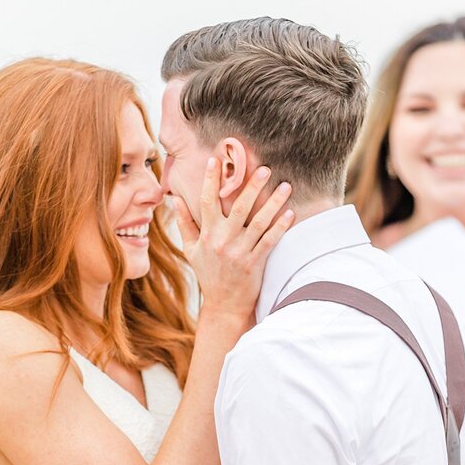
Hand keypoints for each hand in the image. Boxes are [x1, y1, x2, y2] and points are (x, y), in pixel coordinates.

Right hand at [173, 158, 293, 322]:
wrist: (223, 305)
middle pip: (238, 207)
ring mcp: (239, 252)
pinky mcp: (254, 263)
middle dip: (252, 186)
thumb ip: (185, 224)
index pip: (207, 201)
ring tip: (285, 185)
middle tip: (265, 168)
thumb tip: (174, 200)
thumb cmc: (208, 275)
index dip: (211, 180)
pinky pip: (269, 240)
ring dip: (273, 203)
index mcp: (207, 234)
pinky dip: (280, 226)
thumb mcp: (191, 250)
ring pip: (258, 222)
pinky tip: (290, 212)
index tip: (215, 159)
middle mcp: (223, 241)